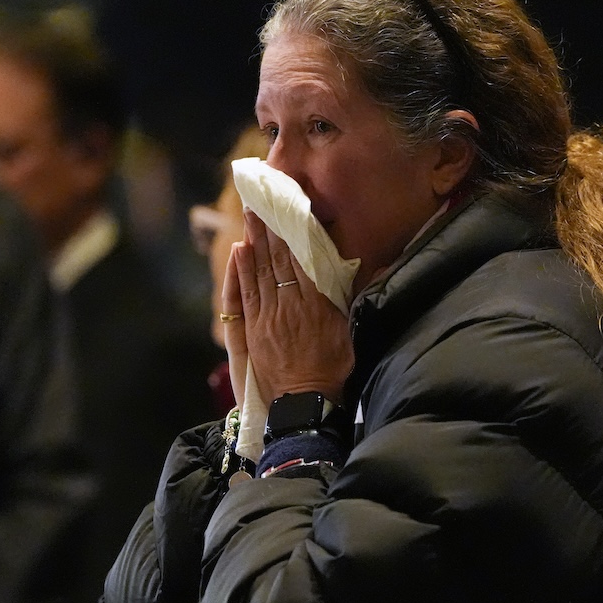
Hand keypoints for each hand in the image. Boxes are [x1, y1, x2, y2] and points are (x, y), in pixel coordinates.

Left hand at [224, 210, 353, 403]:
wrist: (304, 401)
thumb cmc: (332, 369)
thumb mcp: (348, 332)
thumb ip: (347, 300)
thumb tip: (362, 271)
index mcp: (317, 303)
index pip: (303, 259)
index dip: (294, 233)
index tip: (290, 209)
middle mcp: (291, 303)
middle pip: (279, 259)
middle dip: (270, 228)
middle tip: (262, 201)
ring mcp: (270, 314)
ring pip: (261, 270)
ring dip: (255, 241)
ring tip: (250, 216)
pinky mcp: (254, 327)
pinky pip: (247, 291)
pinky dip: (242, 269)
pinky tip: (240, 250)